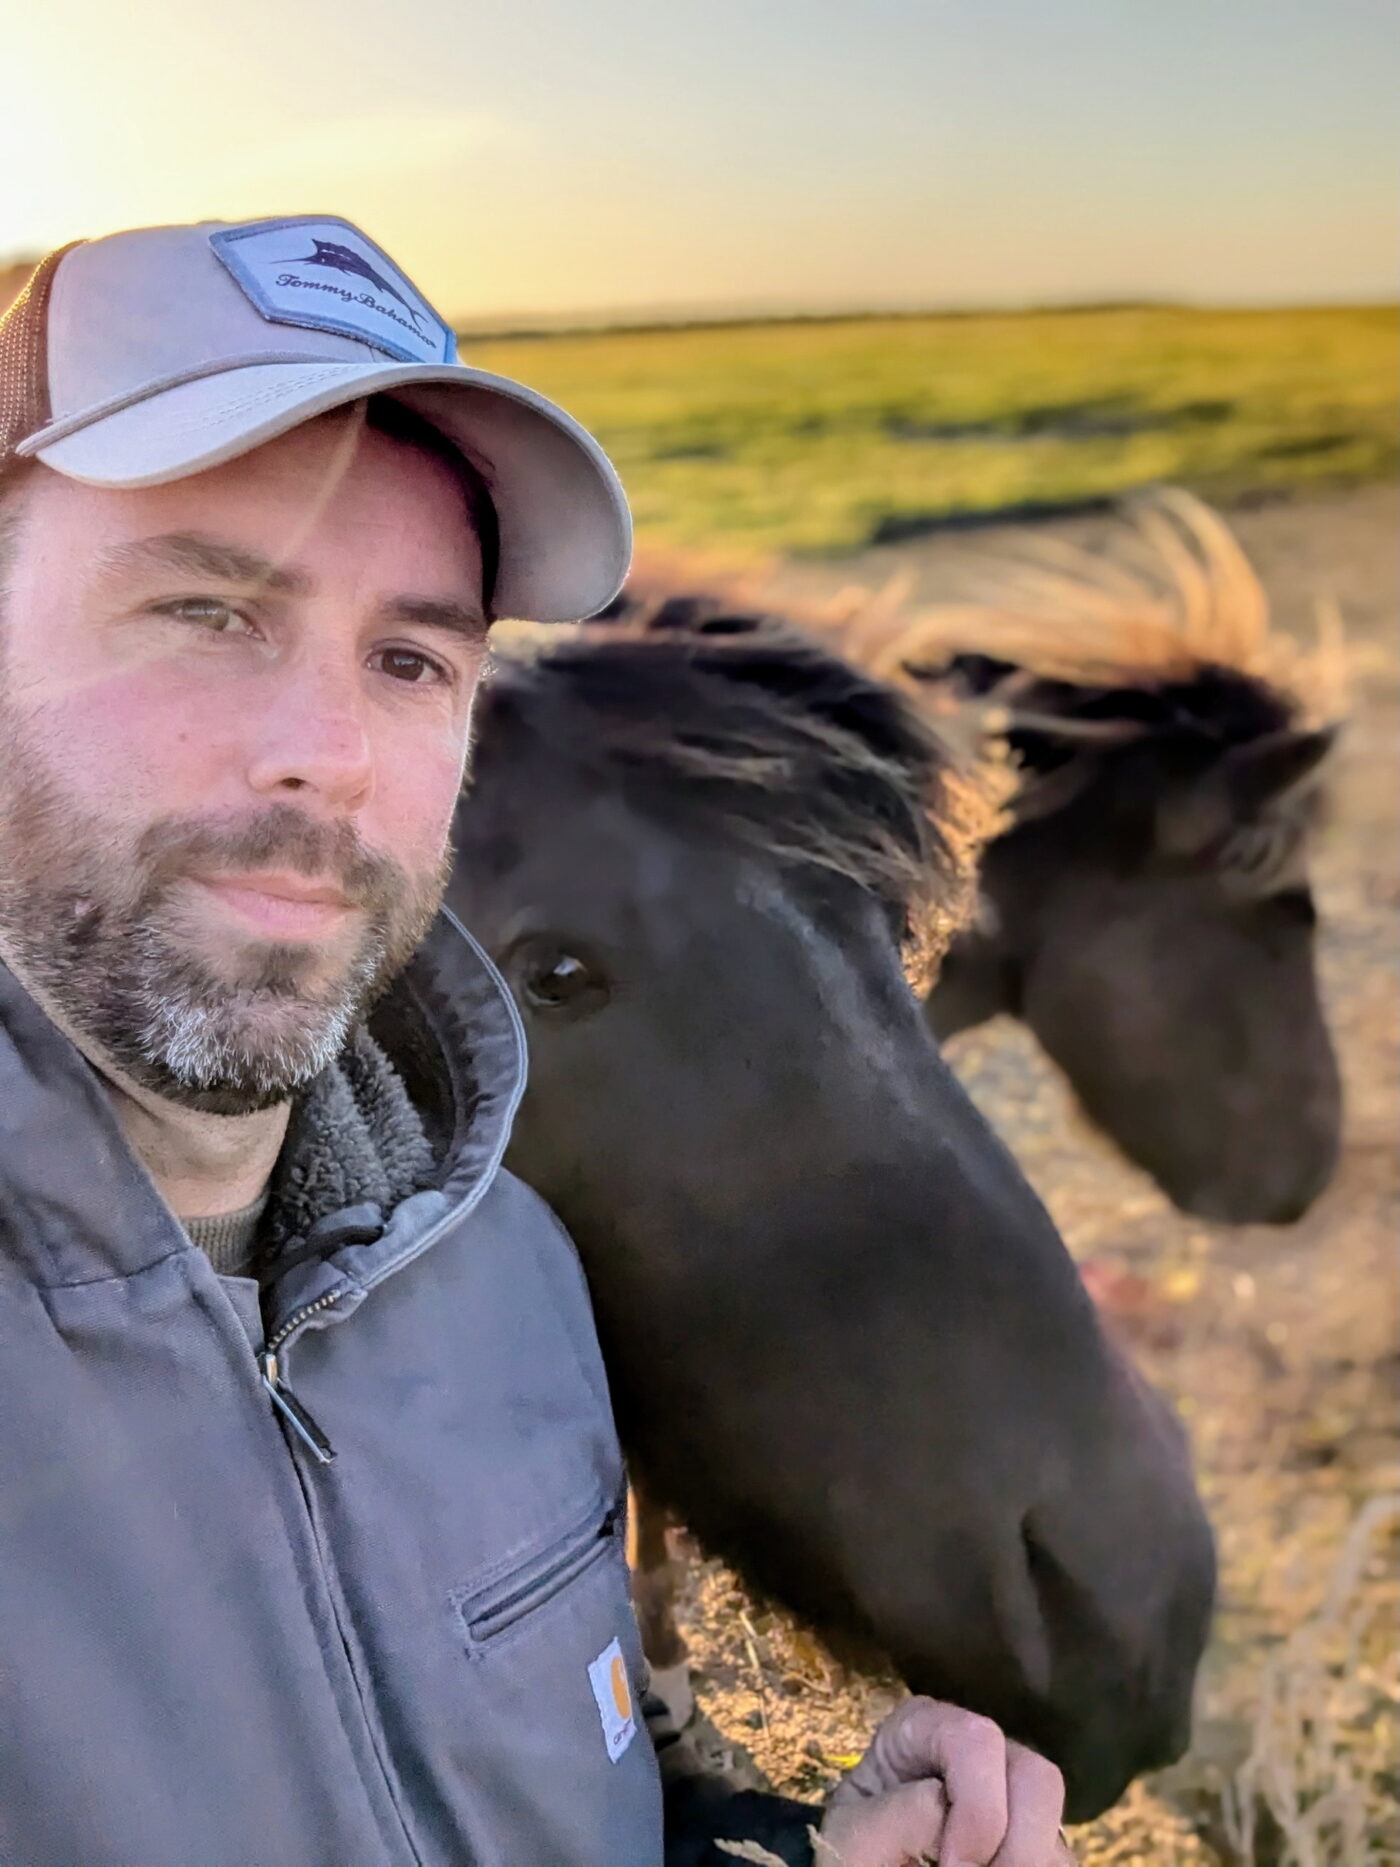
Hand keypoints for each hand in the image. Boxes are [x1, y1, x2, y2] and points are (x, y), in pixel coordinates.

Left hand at [817, 1697, 1072, 1866]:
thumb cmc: (849, 1856)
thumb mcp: (853, 1835)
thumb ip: (895, 1816)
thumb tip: (946, 1812)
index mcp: (926, 1729)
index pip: (977, 1740)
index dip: (978, 1809)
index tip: (951, 1866)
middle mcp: (980, 1754)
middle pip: (1037, 1775)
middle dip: (1020, 1844)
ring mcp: (1012, 1799)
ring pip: (1058, 1826)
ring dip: (1028, 1863)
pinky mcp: (1031, 1842)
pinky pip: (1060, 1860)